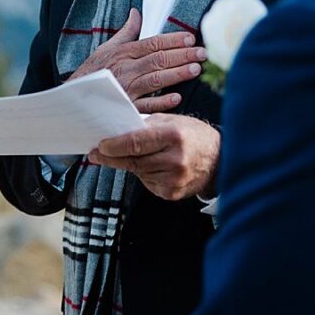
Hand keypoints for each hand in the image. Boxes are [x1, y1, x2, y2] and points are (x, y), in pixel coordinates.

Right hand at [69, 8, 207, 112]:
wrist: (73, 98)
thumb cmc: (92, 73)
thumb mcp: (107, 48)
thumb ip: (126, 32)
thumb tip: (136, 13)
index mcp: (123, 53)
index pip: (152, 43)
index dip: (172, 40)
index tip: (190, 38)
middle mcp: (125, 68)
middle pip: (158, 59)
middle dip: (182, 55)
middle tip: (202, 53)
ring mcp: (125, 88)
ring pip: (154, 80)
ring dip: (176, 74)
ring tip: (195, 69)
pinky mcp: (125, 107)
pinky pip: (144, 105)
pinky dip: (160, 102)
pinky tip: (176, 98)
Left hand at [87, 113, 220, 200]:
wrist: (220, 159)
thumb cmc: (193, 135)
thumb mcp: (173, 121)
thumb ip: (146, 126)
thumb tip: (117, 131)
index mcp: (173, 136)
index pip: (136, 142)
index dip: (114, 145)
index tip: (99, 146)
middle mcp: (174, 159)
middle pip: (133, 160)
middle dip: (111, 157)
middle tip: (95, 154)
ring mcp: (174, 179)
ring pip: (138, 172)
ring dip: (128, 164)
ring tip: (124, 156)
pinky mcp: (172, 193)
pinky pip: (147, 182)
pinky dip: (143, 174)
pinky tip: (149, 166)